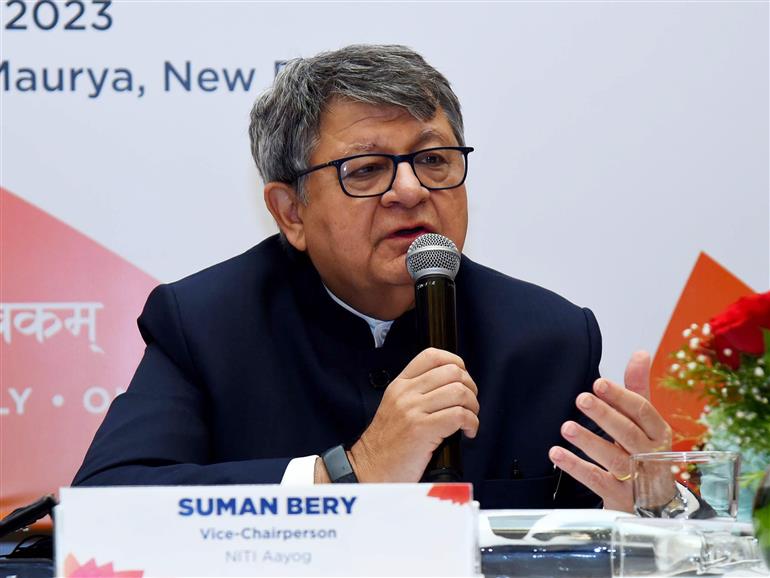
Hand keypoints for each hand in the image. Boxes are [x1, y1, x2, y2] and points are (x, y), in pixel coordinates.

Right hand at [348, 347, 478, 481]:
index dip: (455, 362)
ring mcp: (413, 410)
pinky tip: (467, 432)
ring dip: (473, 407)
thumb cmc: (387, 444)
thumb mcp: (395, 407)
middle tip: (469, 404)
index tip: (463, 378)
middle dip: (470, 387)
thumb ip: (417, 393)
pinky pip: (459, 415)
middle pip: (452, 372)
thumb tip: (453, 386)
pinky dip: (471, 423)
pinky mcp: (422, 429)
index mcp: (400, 385)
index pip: (432, 355)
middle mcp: (406, 393)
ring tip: (469, 419)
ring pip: (459, 392)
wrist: (370, 469)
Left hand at [548, 350, 672, 511]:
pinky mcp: (621, 498)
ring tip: (566, 427)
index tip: (598, 383)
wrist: (657, 504)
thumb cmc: (647, 452)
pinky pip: (597, 481)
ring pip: (614, 458)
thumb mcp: (646, 422)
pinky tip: (557, 454)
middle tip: (581, 398)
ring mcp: (637, 480)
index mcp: (659, 433)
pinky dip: (576, 467)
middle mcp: (652, 456)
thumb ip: (638, 389)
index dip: (620, 396)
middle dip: (605, 415)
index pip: (642, 411)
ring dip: (589, 441)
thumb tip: (641, 353)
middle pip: (628, 433)